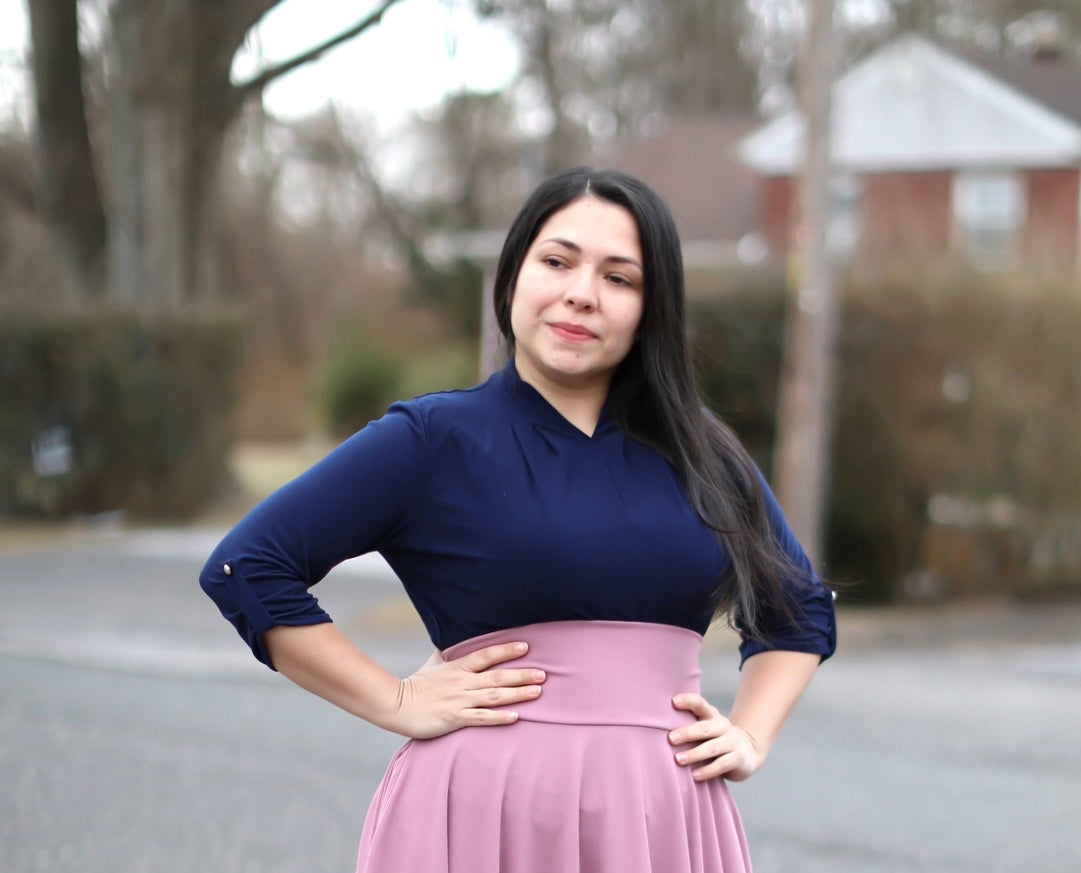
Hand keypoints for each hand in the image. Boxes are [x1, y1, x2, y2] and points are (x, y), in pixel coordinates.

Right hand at [391, 642, 544, 738]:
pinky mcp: (455, 718)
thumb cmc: (415, 685)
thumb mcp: (432, 664)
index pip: (486, 655)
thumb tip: (449, 639)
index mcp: (458, 667)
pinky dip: (499, 717)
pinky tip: (516, 717)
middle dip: (521, 674)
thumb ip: (445, 654)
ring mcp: (459, 700)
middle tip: (544, 674)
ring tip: (537, 692)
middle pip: (497, 676)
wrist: (396, 705)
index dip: (506, 650)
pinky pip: (481, 718)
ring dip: (517, 693)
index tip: (526, 646)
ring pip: (494, 695)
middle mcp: (462, 682)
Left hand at [668, 693, 764, 782]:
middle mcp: (722, 726)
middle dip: (687, 733)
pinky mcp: (738, 758)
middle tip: (670, 738)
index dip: (688, 701)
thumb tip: (656, 728)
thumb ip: (689, 725)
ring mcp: (731, 742)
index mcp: (712, 715)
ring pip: (712, 748)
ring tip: (678, 760)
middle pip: (704, 728)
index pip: (700, 704)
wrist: (747, 751)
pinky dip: (707, 770)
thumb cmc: (715, 739)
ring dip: (694, 754)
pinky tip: (694, 776)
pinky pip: (721, 765)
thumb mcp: (706, 728)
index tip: (673, 701)